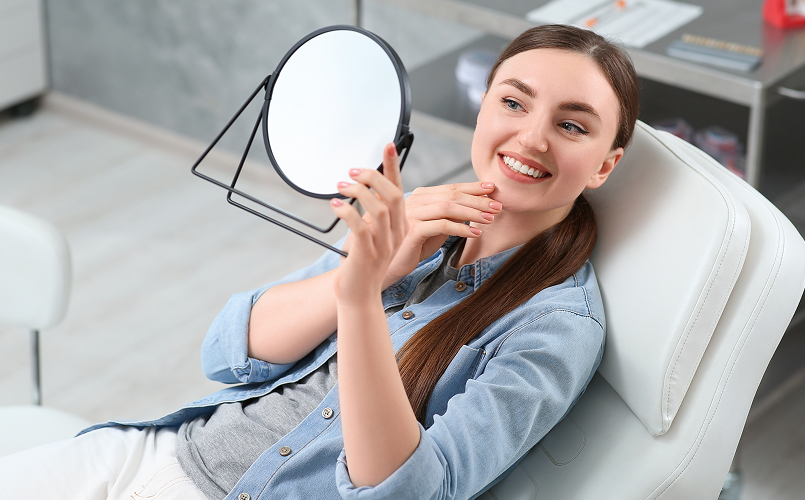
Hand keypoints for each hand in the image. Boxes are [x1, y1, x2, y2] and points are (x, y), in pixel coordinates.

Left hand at [330, 143, 406, 302]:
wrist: (358, 296)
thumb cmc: (362, 265)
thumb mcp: (373, 235)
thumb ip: (374, 215)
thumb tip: (363, 188)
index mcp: (400, 227)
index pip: (399, 190)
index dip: (393, 167)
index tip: (388, 145)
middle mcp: (396, 234)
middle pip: (392, 195)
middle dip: (372, 177)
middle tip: (351, 172)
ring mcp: (383, 245)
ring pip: (379, 208)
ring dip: (358, 192)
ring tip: (340, 186)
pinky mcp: (368, 255)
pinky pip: (361, 227)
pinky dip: (348, 212)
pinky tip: (336, 205)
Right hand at [381, 182, 501, 287]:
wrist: (389, 264)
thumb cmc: (413, 246)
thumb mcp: (435, 228)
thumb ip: (450, 216)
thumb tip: (475, 208)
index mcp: (420, 196)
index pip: (450, 188)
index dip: (472, 187)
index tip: (492, 188)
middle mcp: (414, 200)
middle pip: (452, 195)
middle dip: (478, 200)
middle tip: (497, 205)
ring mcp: (411, 213)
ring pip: (448, 207)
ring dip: (473, 212)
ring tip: (491, 219)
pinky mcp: (412, 230)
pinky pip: (441, 225)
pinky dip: (461, 228)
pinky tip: (475, 233)